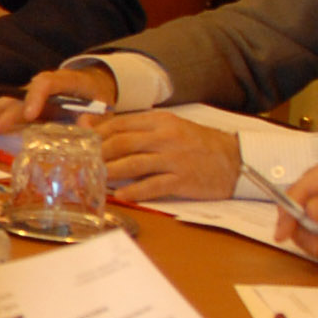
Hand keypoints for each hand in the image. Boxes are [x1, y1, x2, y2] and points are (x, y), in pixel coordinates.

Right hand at [0, 65, 115, 132]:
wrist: (91, 86)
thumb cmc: (95, 94)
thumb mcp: (101, 103)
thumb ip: (95, 116)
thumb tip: (87, 128)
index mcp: (64, 81)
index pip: (46, 82)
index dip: (35, 97)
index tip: (29, 115)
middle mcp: (44, 87)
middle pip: (22, 95)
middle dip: (8, 111)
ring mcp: (33, 97)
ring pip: (11, 102)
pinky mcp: (28, 107)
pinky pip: (11, 113)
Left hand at [93, 109, 241, 201]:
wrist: (236, 160)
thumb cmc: (199, 144)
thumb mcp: (170, 128)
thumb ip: (135, 127)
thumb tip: (92, 124)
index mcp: (162, 121)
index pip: (121, 124)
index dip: (98, 135)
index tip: (82, 144)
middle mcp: (166, 137)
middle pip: (122, 143)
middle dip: (98, 155)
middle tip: (82, 165)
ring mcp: (174, 159)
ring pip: (133, 165)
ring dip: (110, 173)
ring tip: (95, 181)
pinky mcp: (183, 180)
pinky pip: (152, 186)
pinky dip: (134, 192)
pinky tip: (121, 196)